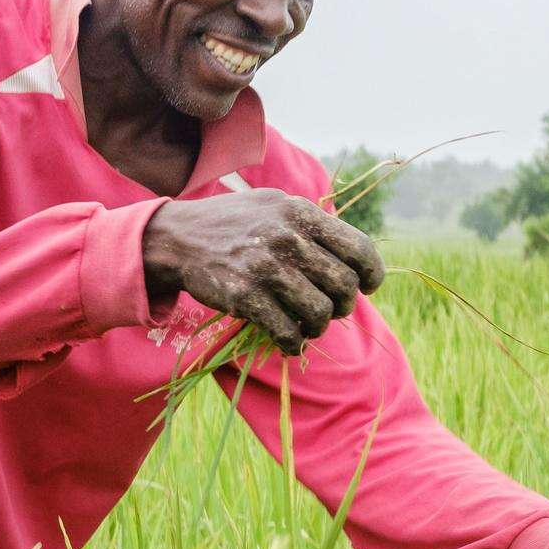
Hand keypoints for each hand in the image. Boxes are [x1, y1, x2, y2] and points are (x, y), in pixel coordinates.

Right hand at [142, 190, 384, 355]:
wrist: (177, 238)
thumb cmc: (232, 223)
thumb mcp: (273, 206)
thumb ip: (312, 224)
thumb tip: (352, 256)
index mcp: (300, 213)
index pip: (358, 249)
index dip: (371, 274)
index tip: (367, 286)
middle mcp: (287, 238)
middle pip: (344, 286)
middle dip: (343, 305)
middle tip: (330, 309)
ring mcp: (266, 268)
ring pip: (320, 313)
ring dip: (318, 327)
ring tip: (307, 325)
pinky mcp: (245, 297)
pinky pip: (288, 332)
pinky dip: (294, 342)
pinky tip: (289, 340)